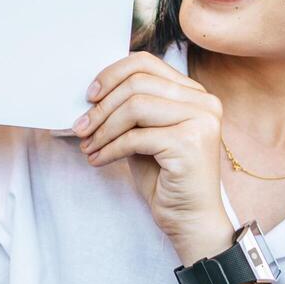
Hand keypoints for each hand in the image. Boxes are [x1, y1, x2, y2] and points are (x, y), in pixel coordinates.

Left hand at [74, 50, 231, 251]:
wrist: (190, 220)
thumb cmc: (166, 178)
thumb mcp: (145, 134)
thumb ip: (131, 109)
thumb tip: (92, 94)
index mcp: (194, 94)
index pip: (146, 63)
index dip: (111, 75)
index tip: (89, 96)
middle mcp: (204, 102)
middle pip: (137, 83)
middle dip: (101, 107)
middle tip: (80, 127)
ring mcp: (200, 121)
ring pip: (135, 106)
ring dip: (103, 128)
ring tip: (87, 146)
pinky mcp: (189, 144)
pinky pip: (135, 137)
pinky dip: (109, 148)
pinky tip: (98, 160)